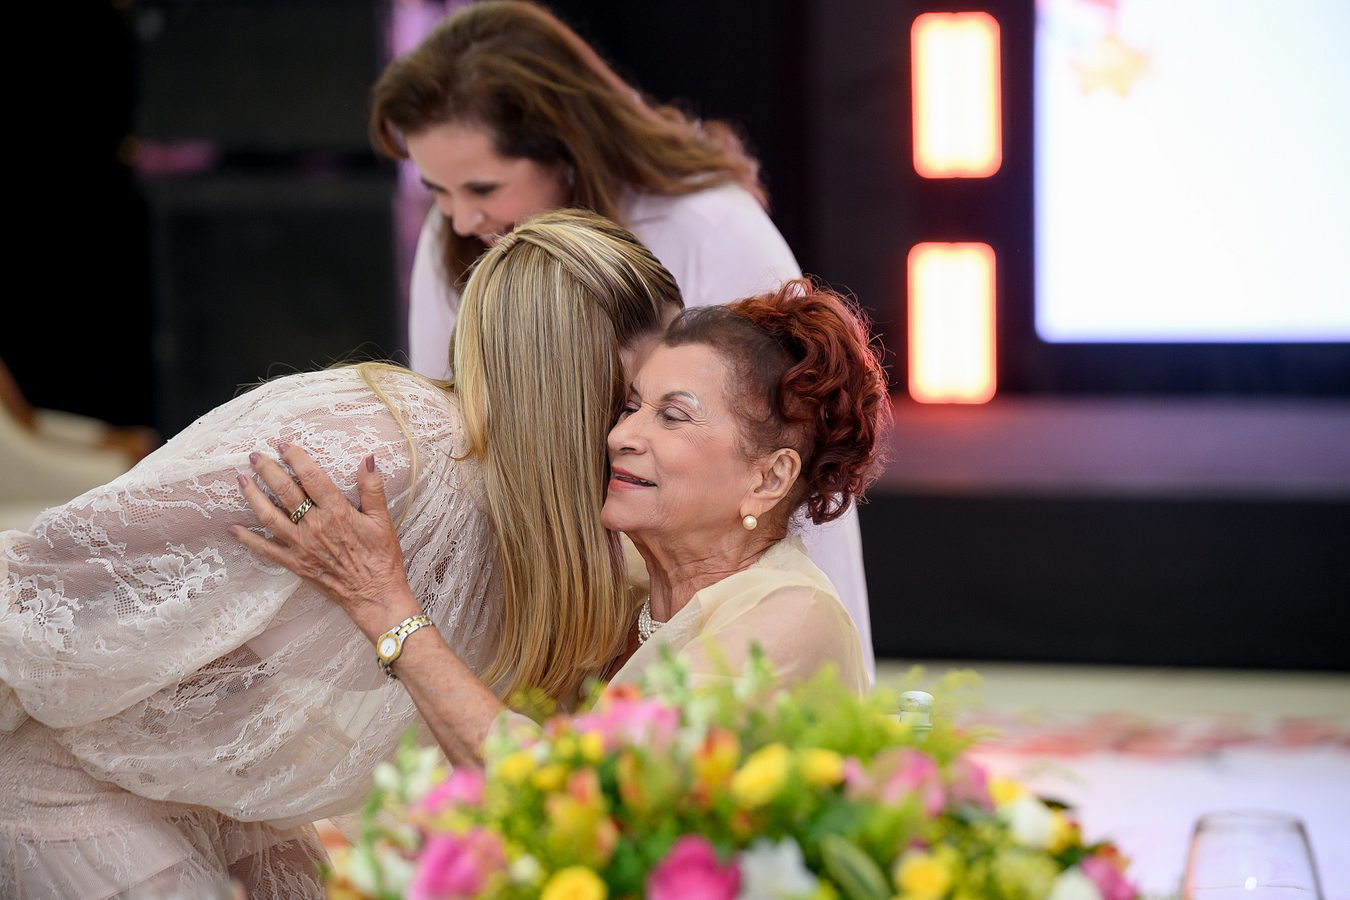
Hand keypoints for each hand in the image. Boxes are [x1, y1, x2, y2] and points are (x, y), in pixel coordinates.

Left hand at [230, 444, 421, 640]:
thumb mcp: (382, 520)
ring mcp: (301, 546)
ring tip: (242, 480)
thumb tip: (368, 459)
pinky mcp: (294, 564)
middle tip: (255, 456)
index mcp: (336, 512)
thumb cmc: (381, 558)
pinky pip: (265, 549)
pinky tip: (234, 529)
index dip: (295, 458)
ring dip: (253, 496)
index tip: (283, 445)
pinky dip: (248, 539)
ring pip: (269, 516)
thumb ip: (372, 488)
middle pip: (285, 491)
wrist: (374, 595)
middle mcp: (314, 526)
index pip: (311, 477)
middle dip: (267, 471)